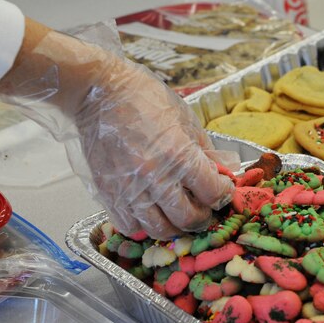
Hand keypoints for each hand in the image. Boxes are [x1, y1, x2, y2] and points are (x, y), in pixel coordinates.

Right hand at [0, 20, 234, 238]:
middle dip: (202, 217)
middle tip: (203, 209)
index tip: (222, 190)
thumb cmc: (143, 99)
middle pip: (188, 219)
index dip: (223, 195)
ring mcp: (129, 188)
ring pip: (159, 229)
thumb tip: (225, 170)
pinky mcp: (108, 193)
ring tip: (177, 214)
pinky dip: (144, 225)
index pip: (213, 193)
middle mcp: (154, 176)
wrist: (98, 92)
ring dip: (174, 227)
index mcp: (178, 154)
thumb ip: (206, 150)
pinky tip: (150, 212)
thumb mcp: (184, 119)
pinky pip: (130, 226)